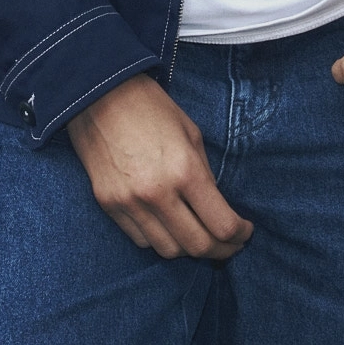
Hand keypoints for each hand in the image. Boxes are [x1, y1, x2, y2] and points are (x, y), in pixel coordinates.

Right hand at [66, 73, 253, 259]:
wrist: (98, 93)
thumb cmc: (151, 107)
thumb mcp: (191, 133)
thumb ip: (205, 174)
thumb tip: (215, 208)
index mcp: (184, 170)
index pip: (221, 224)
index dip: (240, 235)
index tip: (245, 232)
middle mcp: (157, 193)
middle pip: (198, 247)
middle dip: (221, 250)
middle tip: (230, 244)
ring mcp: (129, 203)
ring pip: (168, 250)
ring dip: (189, 248)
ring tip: (199, 235)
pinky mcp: (108, 205)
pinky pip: (141, 239)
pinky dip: (159, 238)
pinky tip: (168, 225)